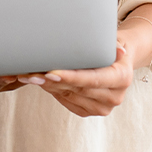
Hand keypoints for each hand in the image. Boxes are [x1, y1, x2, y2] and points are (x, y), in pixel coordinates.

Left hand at [17, 43, 133, 117]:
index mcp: (122, 78)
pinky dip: (52, 90)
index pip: (93, 79)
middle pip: (77, 89)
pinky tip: (39, 82)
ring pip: (68, 96)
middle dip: (52, 81)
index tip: (50, 72)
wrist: (116, 61)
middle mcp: (114, 97)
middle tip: (31, 73)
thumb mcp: (111, 40)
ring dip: (47, 86)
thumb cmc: (109, 46)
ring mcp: (102, 107)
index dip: (71, 77)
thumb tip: (118, 49)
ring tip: (29, 76)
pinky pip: (66, 101)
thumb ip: (110, 45)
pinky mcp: (89, 111)